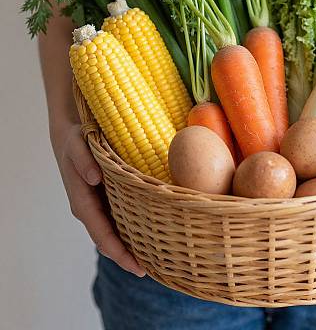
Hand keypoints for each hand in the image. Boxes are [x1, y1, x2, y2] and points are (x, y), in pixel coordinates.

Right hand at [51, 122, 145, 276]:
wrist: (71, 134)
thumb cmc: (75, 140)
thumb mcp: (77, 144)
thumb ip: (83, 161)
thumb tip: (94, 178)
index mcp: (83, 203)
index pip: (102, 235)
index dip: (120, 253)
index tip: (138, 267)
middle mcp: (91, 209)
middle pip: (110, 241)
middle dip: (129, 257)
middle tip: (155, 269)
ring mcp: (99, 205)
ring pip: (116, 232)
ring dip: (132, 246)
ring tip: (157, 257)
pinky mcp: (106, 198)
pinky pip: (120, 218)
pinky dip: (133, 228)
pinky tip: (151, 232)